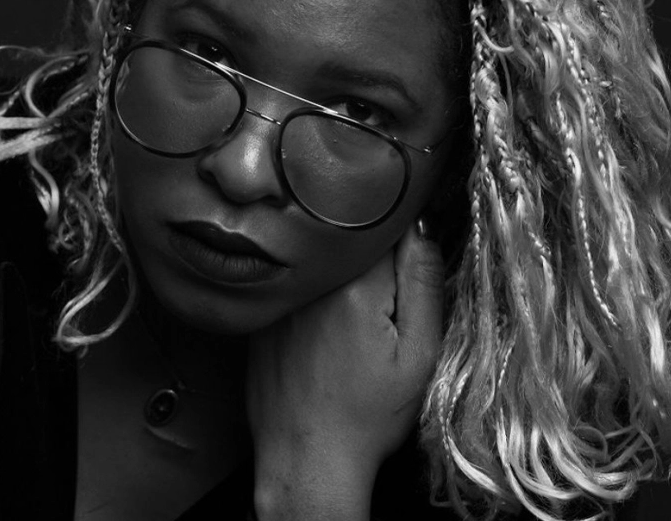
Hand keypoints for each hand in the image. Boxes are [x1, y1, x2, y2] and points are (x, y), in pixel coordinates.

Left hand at [247, 222, 444, 520]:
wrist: (307, 460)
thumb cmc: (367, 417)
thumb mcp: (418, 355)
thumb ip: (423, 284)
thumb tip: (420, 228)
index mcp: (355, 286)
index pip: (385, 229)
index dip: (402, 244)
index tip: (403, 273)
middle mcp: (311, 283)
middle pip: (352, 243)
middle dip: (373, 262)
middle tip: (378, 310)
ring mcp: (282, 298)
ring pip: (323, 262)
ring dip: (340, 277)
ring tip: (347, 327)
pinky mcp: (265, 314)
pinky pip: (298, 286)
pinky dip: (314, 296)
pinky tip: (321, 335)